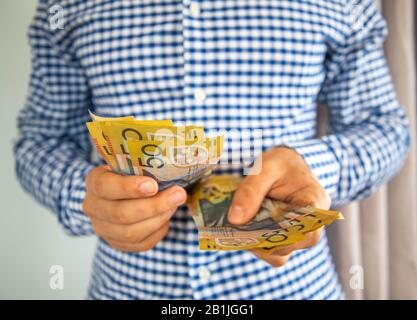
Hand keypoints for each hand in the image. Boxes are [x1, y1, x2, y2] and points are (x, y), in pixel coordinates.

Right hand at [82, 166, 186, 251]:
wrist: (120, 194)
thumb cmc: (129, 175)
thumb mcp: (130, 164)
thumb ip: (143, 166)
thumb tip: (172, 168)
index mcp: (94, 183)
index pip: (105, 187)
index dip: (128, 187)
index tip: (153, 185)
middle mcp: (93, 208)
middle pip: (121, 213)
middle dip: (154, 205)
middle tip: (178, 195)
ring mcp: (103, 229)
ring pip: (131, 232)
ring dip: (158, 219)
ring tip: (175, 205)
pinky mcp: (117, 243)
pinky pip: (140, 244)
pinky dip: (158, 231)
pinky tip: (167, 219)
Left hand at [228, 147, 330, 266]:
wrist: (283, 163)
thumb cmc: (280, 163)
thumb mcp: (264, 168)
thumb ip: (250, 191)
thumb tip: (235, 220)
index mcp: (314, 201)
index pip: (309, 228)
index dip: (286, 235)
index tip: (260, 231)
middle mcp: (312, 222)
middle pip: (294, 244)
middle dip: (266, 240)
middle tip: (240, 231)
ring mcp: (298, 233)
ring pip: (282, 253)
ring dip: (259, 246)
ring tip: (240, 232)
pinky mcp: (285, 237)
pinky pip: (273, 250)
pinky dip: (257, 246)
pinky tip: (243, 233)